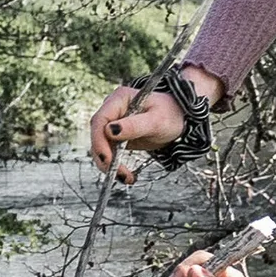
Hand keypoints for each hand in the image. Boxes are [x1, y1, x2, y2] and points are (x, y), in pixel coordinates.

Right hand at [82, 65, 221, 181]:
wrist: (179, 118)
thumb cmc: (170, 114)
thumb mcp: (156, 121)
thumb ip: (134, 125)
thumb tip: (109, 131)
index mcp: (119, 99)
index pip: (100, 120)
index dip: (99, 141)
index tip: (107, 159)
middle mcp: (112, 109)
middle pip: (97, 135)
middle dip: (105, 157)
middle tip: (120, 174)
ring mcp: (112, 122)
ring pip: (100, 146)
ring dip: (109, 164)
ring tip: (127, 178)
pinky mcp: (116, 136)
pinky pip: (109, 152)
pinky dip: (115, 165)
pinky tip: (127, 175)